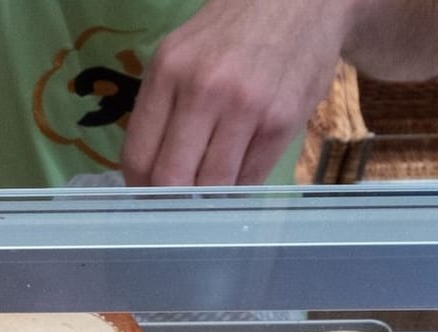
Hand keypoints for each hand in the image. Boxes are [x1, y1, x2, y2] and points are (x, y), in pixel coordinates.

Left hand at [122, 0, 355, 186]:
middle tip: (177, 204)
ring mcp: (246, 109)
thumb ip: (162, 108)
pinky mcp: (281, 124)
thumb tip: (147, 171)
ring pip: (212, 186)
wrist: (300, 2)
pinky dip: (238, 189)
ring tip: (209, 189)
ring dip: (207, 198)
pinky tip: (237, 174)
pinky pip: (249, 180)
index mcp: (168, 72)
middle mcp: (204, 90)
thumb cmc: (233, 32)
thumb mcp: (181, 54)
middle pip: (171, 179)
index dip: (139, 188)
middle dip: (171, 202)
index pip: (138, 156)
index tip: (147, 197)